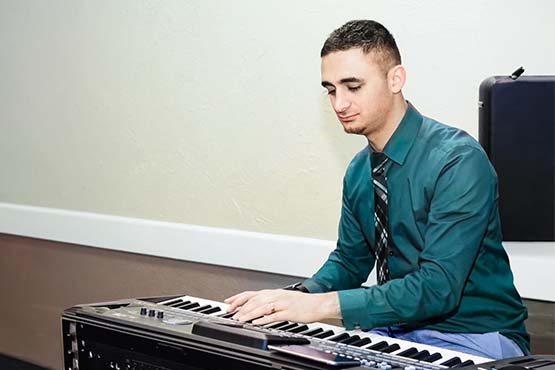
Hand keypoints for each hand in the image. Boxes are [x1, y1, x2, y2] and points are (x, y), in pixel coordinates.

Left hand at [224, 289, 340, 325]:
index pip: (252, 293)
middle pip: (255, 300)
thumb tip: (256, 307)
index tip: (228, 302)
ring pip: (262, 306)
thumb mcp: (283, 299)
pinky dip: (264, 319)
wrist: (319, 304)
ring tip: (240, 318)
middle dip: (241, 307)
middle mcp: (276, 296)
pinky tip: (257, 322)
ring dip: (249, 313)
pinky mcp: (289, 312)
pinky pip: (274, 315)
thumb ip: (270, 302)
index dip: (239, 297)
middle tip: (231, 314)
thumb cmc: (303, 303)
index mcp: (274, 293)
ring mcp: (283, 303)